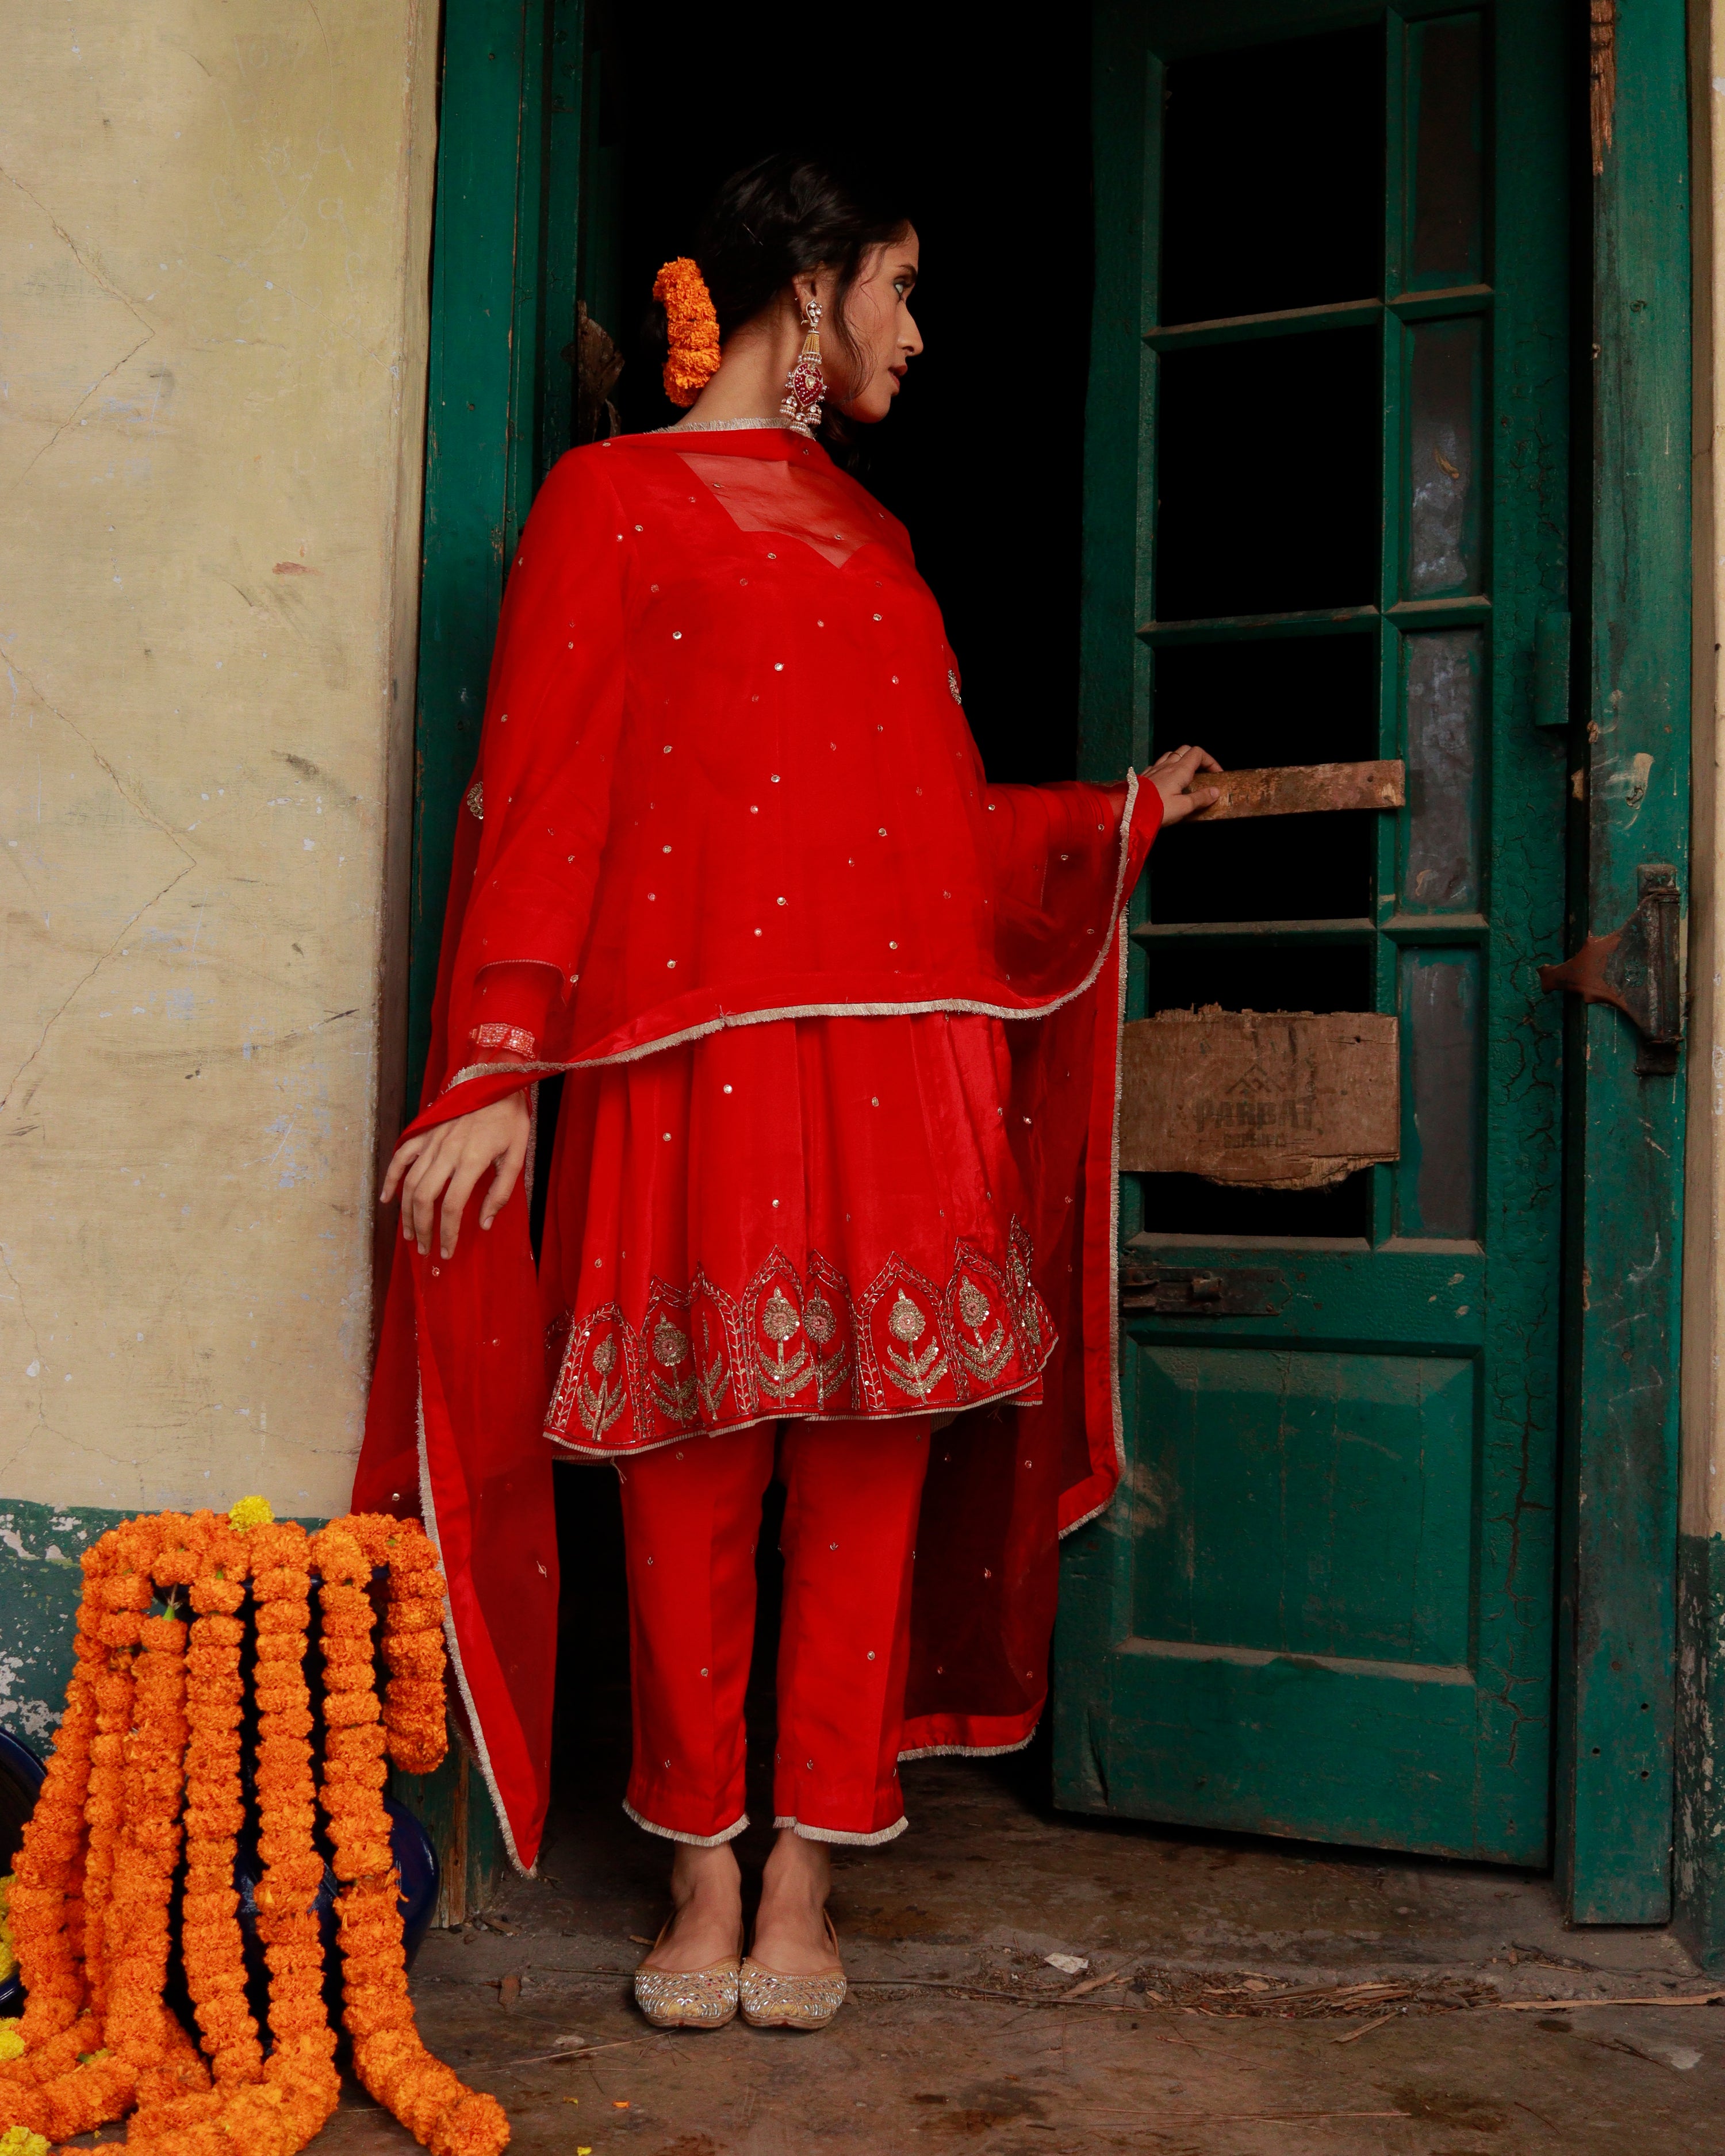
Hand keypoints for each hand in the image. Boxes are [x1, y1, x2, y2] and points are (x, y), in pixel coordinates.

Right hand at [380, 1090, 530, 1259]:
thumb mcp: (517, 1156)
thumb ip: (501, 1192)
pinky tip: (387, 1199)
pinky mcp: (424, 1132)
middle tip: (424, 1248)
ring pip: (410, 1182)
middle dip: (422, 1229)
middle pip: (425, 1199)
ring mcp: (432, 1141)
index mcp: (472, 1160)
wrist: (496, 1081)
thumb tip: (485, 1224)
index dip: (448, 1234)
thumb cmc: (510, 1120)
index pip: (452, 1206)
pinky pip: (401, 1157)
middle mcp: (446, 1152)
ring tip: (409, 1234)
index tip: (447, 1252)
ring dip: (406, 1212)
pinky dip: (391, 1178)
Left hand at [1145, 743, 1222, 824]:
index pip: (1198, 753)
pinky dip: (1166, 767)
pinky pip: (1157, 764)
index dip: (1210, 761)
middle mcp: (1167, 765)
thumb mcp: (1183, 807)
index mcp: (1179, 770)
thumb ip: (1200, 798)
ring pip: (1170, 755)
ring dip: (1180, 760)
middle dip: (1197, 758)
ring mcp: (1154, 769)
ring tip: (1185, 775)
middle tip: (1202, 773)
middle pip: (1185, 750)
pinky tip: (1166, 780)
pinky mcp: (1144, 776)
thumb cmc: (1156, 810)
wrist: (1126, 812)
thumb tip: (1215, 792)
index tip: (1216, 774)